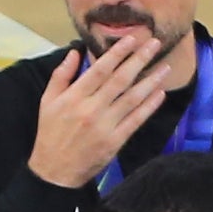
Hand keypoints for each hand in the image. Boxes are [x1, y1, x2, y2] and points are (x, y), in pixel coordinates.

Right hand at [27, 33, 183, 191]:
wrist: (54, 172)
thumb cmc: (50, 134)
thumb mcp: (47, 102)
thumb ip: (61, 76)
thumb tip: (75, 52)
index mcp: (74, 98)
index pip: (100, 70)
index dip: (117, 53)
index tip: (131, 39)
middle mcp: (91, 109)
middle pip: (120, 80)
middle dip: (139, 59)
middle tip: (154, 44)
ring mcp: (105, 126)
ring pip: (132, 98)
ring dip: (150, 81)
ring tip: (165, 67)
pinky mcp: (115, 141)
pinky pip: (136, 120)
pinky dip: (149, 106)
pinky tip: (159, 94)